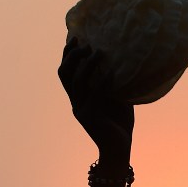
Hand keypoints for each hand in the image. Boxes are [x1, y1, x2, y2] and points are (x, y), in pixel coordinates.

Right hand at [58, 38, 133, 173]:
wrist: (118, 149)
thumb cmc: (119, 123)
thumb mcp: (116, 98)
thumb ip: (113, 82)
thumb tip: (123, 60)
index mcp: (78, 97)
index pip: (65, 72)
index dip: (67, 54)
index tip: (75, 37)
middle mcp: (75, 102)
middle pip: (65, 74)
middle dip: (73, 56)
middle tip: (86, 44)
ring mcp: (81, 109)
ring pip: (77, 82)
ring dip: (87, 65)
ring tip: (99, 52)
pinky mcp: (91, 117)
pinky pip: (94, 94)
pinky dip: (102, 80)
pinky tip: (112, 71)